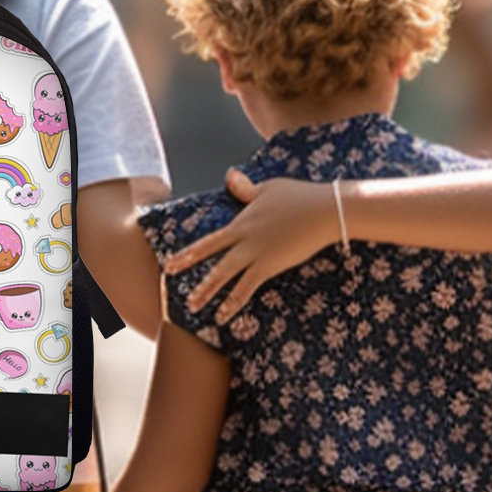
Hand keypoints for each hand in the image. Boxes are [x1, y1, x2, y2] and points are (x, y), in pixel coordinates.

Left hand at [162, 172, 339, 322]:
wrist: (325, 210)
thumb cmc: (301, 197)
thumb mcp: (269, 188)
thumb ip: (246, 189)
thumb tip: (229, 175)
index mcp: (242, 221)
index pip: (210, 238)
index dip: (189, 250)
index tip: (171, 260)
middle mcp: (244, 237)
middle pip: (210, 253)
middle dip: (187, 264)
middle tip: (167, 276)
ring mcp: (256, 252)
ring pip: (224, 274)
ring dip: (207, 291)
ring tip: (191, 306)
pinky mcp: (270, 264)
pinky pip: (246, 287)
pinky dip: (233, 303)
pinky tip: (222, 316)